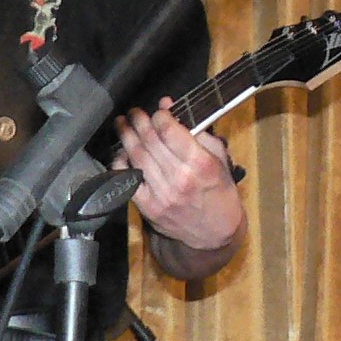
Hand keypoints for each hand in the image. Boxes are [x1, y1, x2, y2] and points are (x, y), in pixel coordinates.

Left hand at [118, 101, 243, 254]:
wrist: (215, 232)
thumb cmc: (220, 191)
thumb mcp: (219, 158)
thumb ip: (196, 132)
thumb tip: (169, 107)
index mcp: (200, 163)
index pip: (169, 130)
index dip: (159, 115)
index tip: (157, 111)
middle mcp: (179, 178)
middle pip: (150, 141)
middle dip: (138, 121)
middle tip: (134, 112)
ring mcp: (162, 195)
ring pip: (137, 158)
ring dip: (126, 137)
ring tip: (122, 124)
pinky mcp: (149, 208)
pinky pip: (128, 181)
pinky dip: (121, 165)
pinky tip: (120, 153)